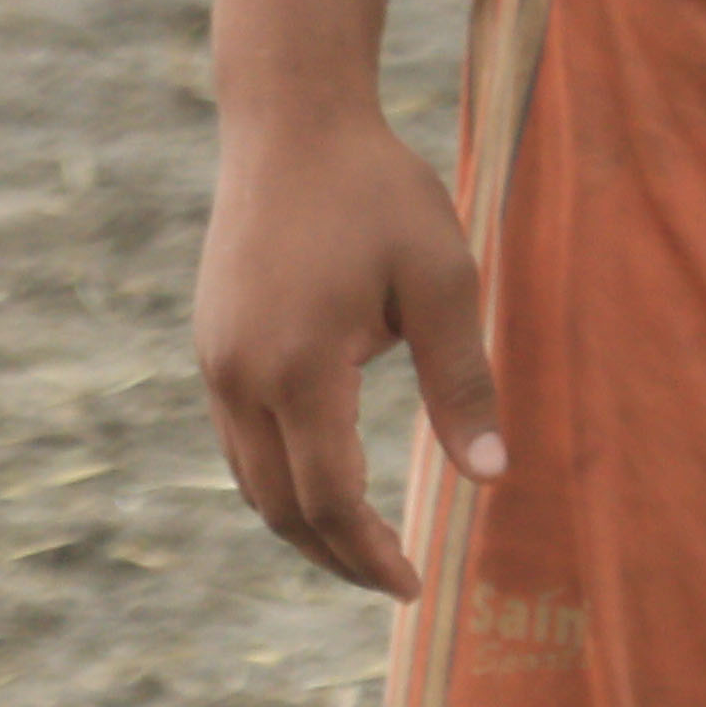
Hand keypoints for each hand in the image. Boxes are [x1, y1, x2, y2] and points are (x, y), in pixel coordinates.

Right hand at [195, 110, 501, 599]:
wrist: (291, 119)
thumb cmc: (376, 191)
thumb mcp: (441, 279)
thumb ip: (463, 381)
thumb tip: (493, 478)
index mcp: (299, 369)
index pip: (330, 500)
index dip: (371, 555)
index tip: (414, 586)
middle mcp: (241, 376)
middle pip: (280, 508)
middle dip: (337, 556)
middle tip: (394, 580)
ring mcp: (217, 362)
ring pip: (250, 481)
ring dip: (304, 524)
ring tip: (362, 544)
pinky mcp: (212, 343)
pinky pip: (237, 441)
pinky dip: (279, 479)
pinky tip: (323, 477)